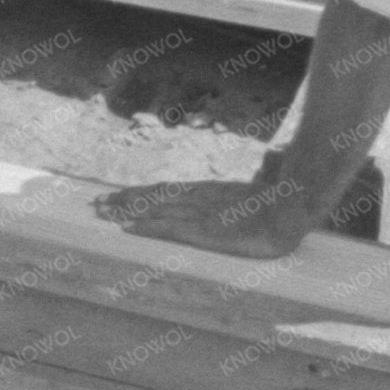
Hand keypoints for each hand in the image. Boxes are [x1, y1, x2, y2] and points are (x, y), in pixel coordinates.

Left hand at [98, 163, 316, 260]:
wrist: (294, 206)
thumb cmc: (285, 197)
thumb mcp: (267, 187)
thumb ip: (260, 175)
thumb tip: (269, 159)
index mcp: (210, 192)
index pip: (167, 191)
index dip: (140, 193)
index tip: (117, 195)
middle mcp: (199, 199)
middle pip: (154, 197)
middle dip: (123, 200)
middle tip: (94, 204)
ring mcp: (201, 214)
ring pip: (154, 210)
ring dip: (125, 211)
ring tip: (100, 212)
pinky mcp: (205, 231)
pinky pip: (169, 229)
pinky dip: (146, 227)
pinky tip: (127, 228)